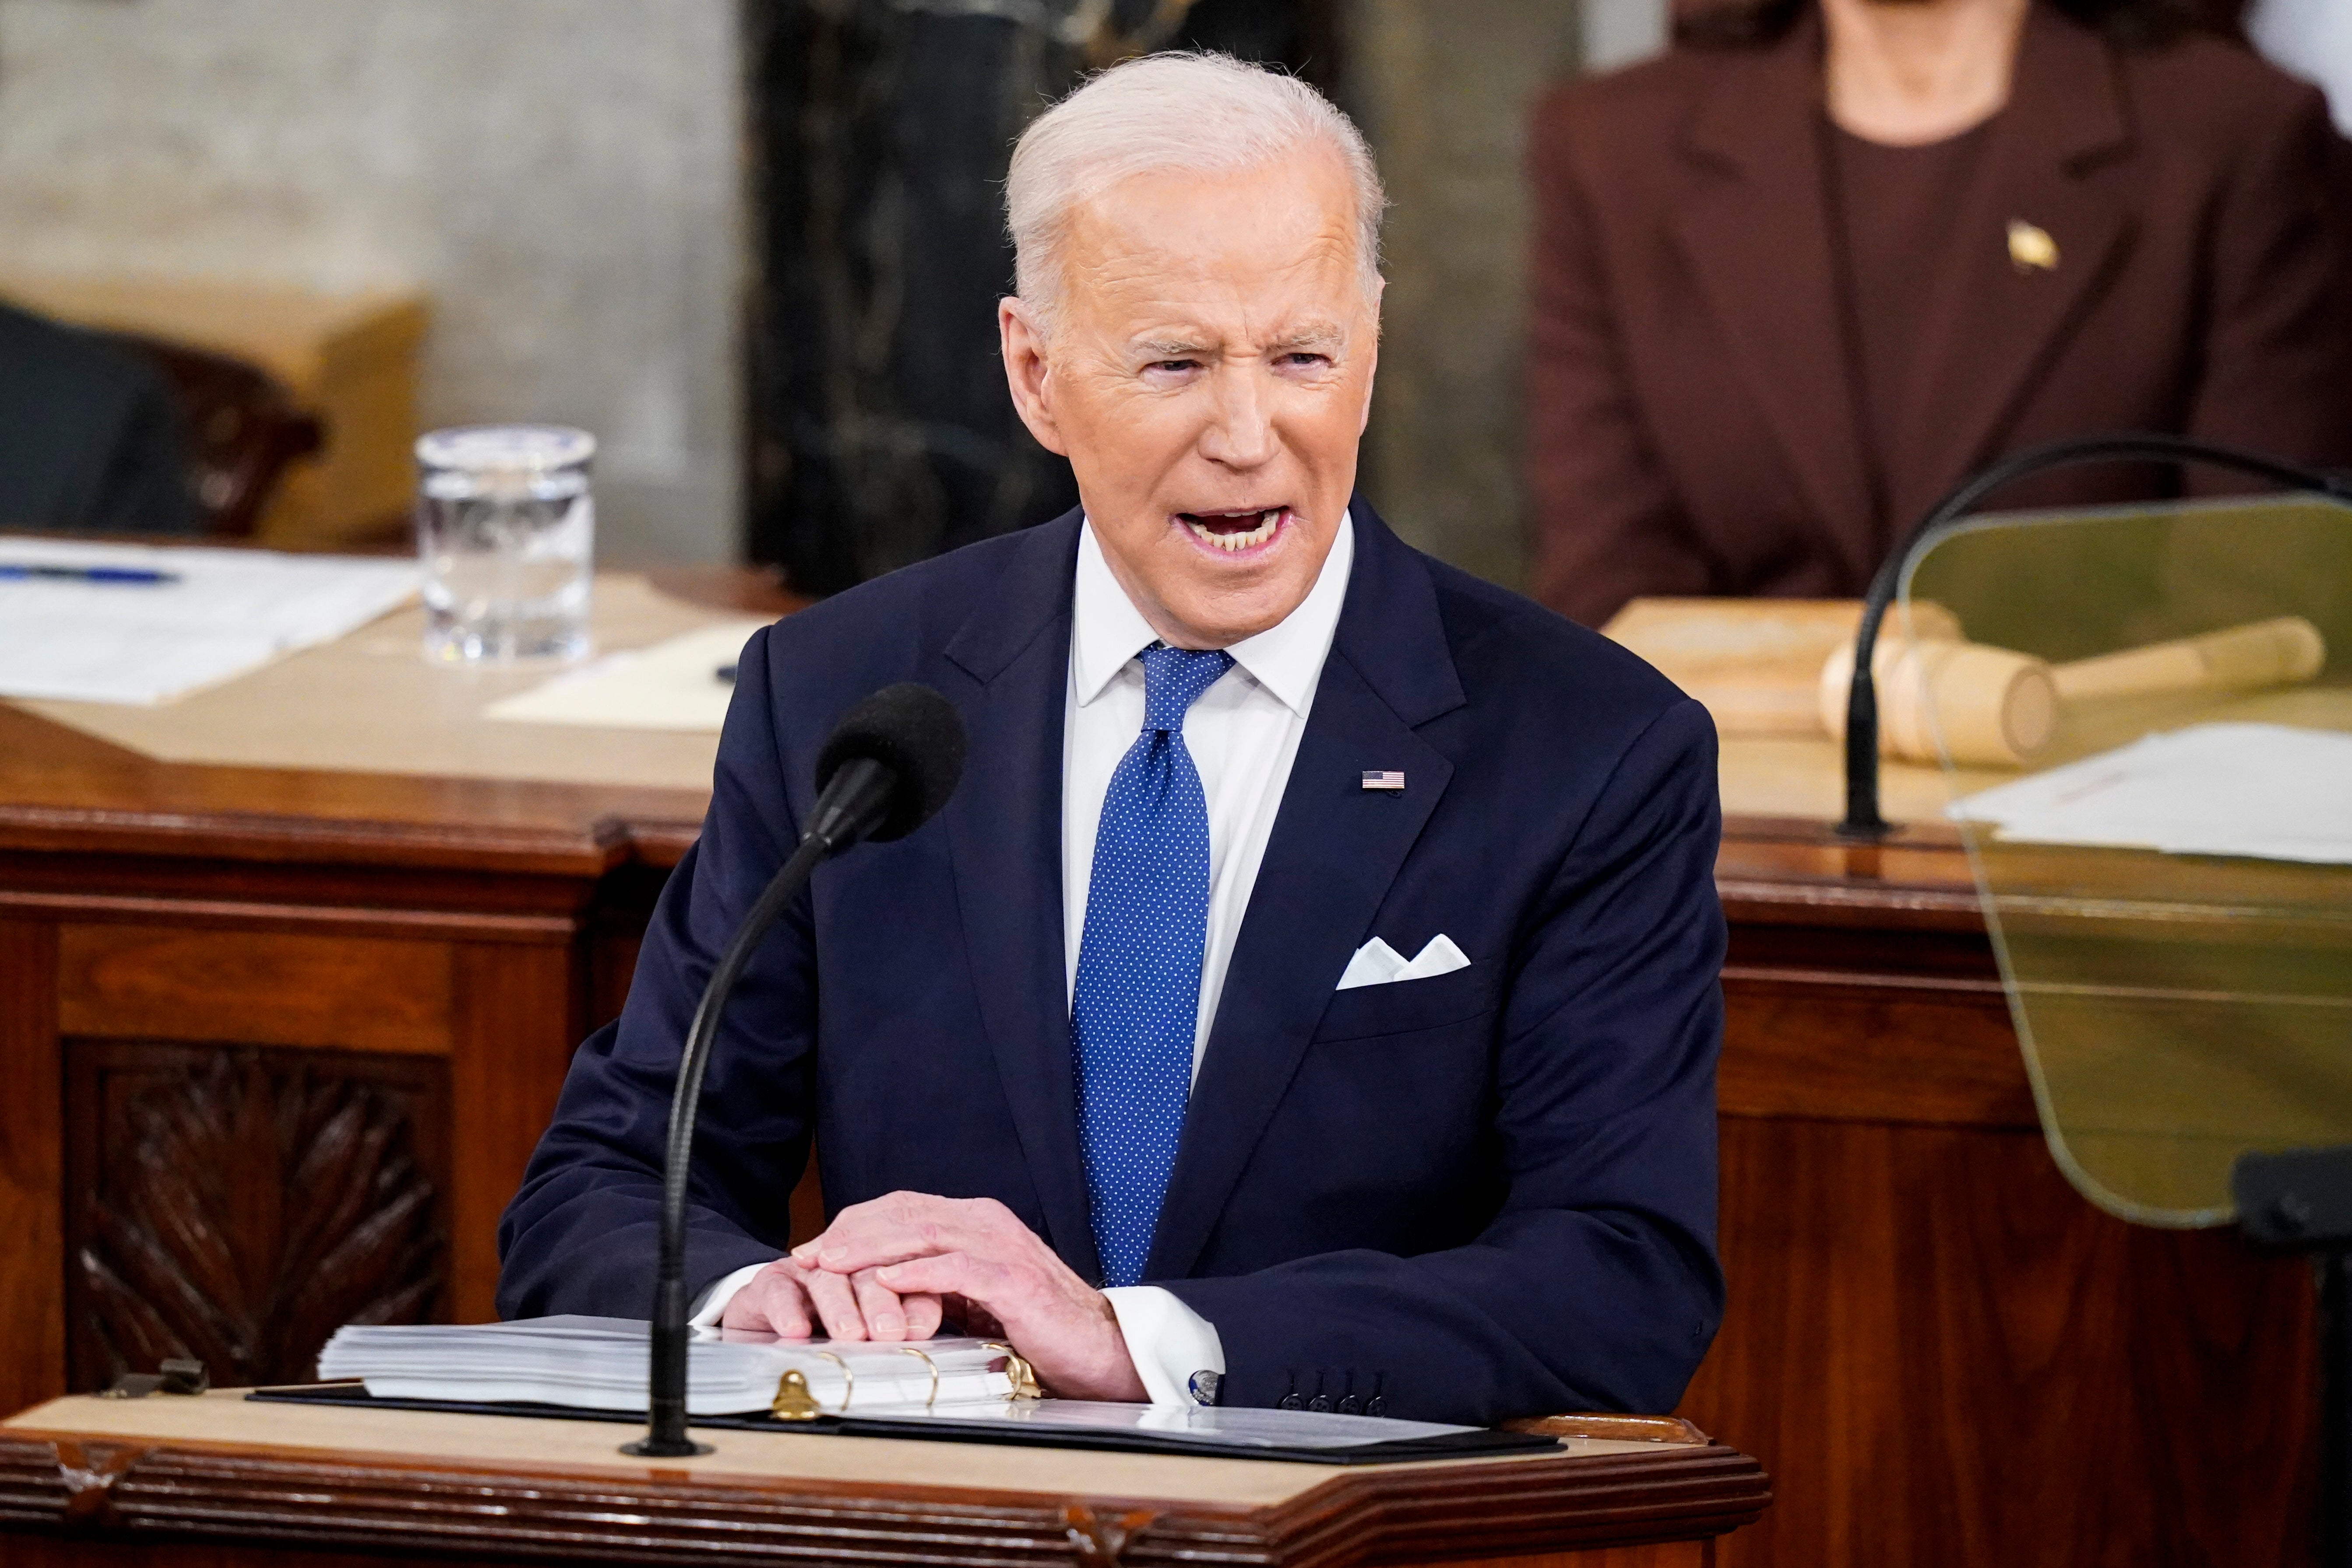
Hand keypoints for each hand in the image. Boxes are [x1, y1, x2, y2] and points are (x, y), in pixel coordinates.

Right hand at [718, 1256, 941, 1341]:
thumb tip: (933, 1337)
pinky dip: (787, 1308)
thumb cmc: (831, 1339)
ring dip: (840, 1305)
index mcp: (883, 1268)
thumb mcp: (877, 1333)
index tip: (923, 1327)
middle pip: (869, 1269)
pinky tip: (796, 1330)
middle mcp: (846, 1264)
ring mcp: (808, 1270)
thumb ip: (911, 1324)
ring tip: (850, 1334)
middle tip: (891, 1332)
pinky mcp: (771, 1281)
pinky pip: (777, 1289)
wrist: (768, 1339)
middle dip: (881, 1300)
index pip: (908, 1268)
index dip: (917, 1293)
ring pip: (827, 1277)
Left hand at [793, 1192, 1147, 1401]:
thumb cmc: (1038, 1328)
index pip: (903, 1209)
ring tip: (830, 1263)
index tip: (814, 1249)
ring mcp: (1002, 1247)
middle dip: (850, 1233)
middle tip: (808, 1255)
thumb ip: (936, 1283)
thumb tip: (881, 1291)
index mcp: (977, 1222)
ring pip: (923, 1233)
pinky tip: (884, 1280)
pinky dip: (916, 1271)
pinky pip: (956, 1267)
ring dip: (870, 1247)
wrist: (1100, 1350)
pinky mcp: (1014, 1279)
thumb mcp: (975, 1298)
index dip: (854, 1226)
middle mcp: (987, 1223)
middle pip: (905, 1213)